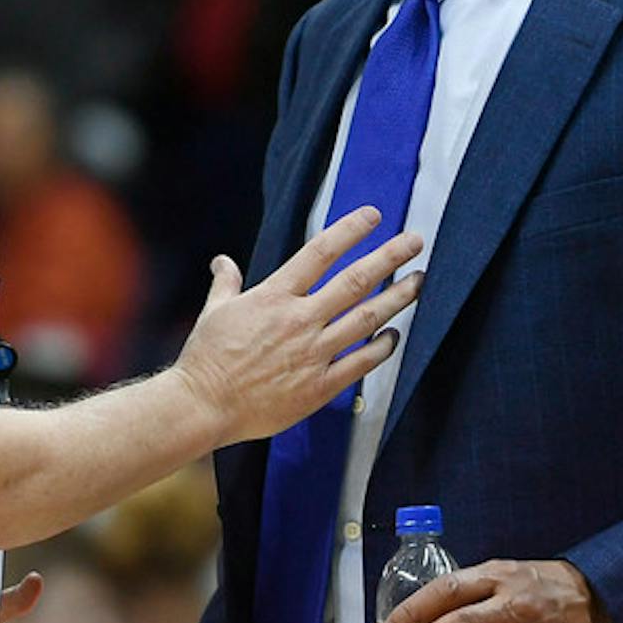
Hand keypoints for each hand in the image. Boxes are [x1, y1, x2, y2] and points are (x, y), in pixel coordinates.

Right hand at [174, 207, 424, 445]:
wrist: (204, 406)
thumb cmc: (206, 360)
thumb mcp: (214, 311)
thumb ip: (226, 283)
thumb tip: (222, 262)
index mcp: (274, 297)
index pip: (320, 252)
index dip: (351, 230)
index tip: (373, 216)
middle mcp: (300, 320)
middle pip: (355, 281)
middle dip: (390, 257)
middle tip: (414, 242)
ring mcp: (313, 354)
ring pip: (366, 319)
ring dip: (397, 298)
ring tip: (417, 282)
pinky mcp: (319, 386)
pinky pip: (360, 363)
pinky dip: (381, 348)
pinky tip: (394, 336)